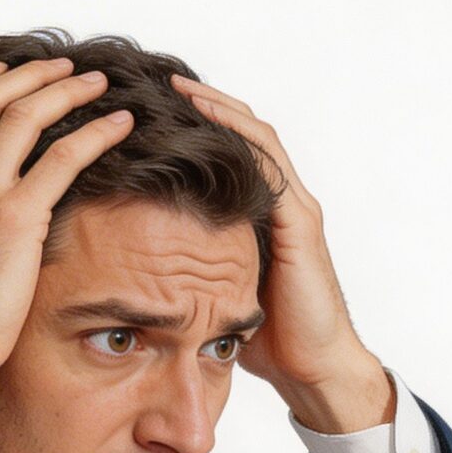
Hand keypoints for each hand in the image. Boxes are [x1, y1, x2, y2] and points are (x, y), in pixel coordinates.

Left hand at [169, 73, 393, 433]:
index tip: (151, 110)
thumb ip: (193, 265)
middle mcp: (282, 202)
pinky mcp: (300, 221)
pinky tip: (205, 121)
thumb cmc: (268, 341)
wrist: (313, 370)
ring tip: (177, 88)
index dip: (195, 126)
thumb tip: (137, 260)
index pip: (229, 153)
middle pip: (243, 132)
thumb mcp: (217, 292)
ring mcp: (295, 207)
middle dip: (203, 103)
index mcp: (261, 216)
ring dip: (218, 108)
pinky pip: (268, 163)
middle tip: (157, 82)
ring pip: (257, 136)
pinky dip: (237, 136)